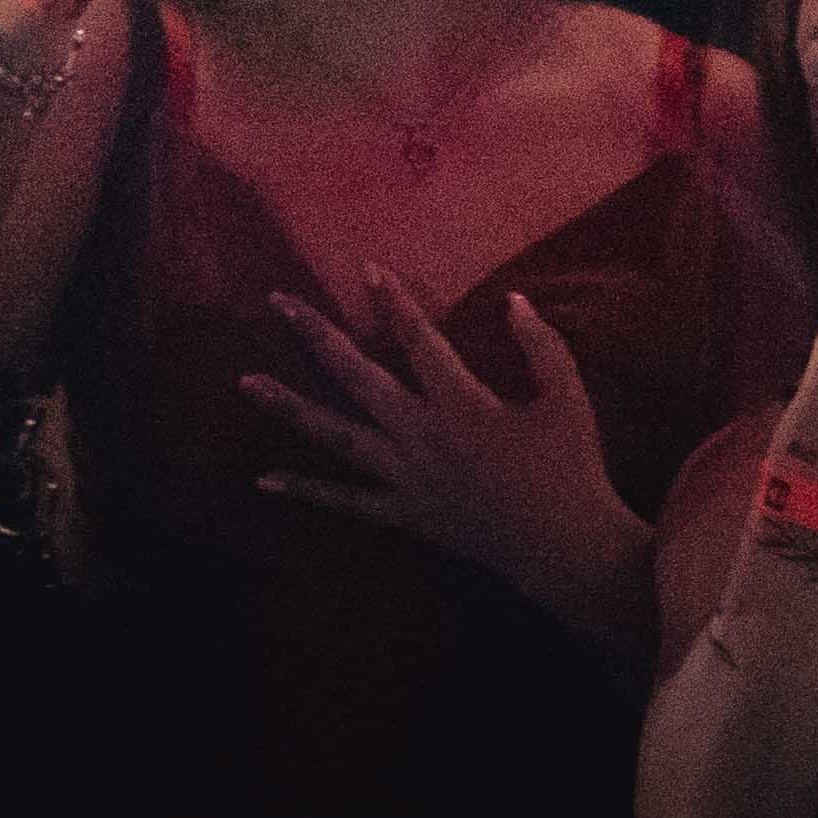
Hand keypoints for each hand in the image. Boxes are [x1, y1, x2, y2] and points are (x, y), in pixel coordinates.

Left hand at [246, 278, 645, 607]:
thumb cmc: (570, 467)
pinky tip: (265, 480)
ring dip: (289, 407)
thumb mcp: (567, 396)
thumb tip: (513, 299)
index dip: (394, 302)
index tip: (367, 268)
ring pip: (335, 436)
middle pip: (357, 377)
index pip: (419, 341)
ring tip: (247, 383)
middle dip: (317, 335)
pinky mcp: (403, 513)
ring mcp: (405, 478)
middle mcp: (420, 437)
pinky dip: (304, 491)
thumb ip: (540, 343)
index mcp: (461, 404)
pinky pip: (345, 501)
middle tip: (279, 302)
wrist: (563, 548)